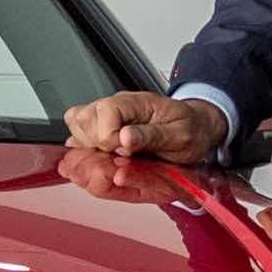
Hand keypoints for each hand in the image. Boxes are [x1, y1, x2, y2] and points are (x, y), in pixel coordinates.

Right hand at [63, 88, 228, 165]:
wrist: (196, 131)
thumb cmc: (189, 130)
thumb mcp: (180, 135)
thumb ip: (151, 136)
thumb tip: (124, 138)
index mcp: (133, 103)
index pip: (101, 115)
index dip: (110, 141)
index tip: (126, 153)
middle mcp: (113, 109)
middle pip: (80, 122)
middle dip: (95, 149)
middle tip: (118, 160)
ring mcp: (105, 122)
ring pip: (75, 134)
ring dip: (88, 156)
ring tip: (111, 165)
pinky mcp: (103, 135)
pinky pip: (79, 145)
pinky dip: (86, 160)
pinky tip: (101, 168)